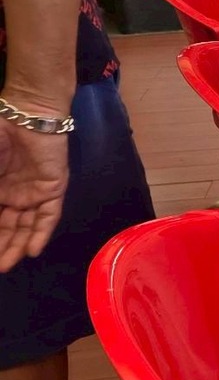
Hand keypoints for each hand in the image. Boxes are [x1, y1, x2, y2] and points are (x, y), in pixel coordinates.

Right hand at [0, 113, 69, 272]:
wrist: (25, 114)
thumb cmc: (0, 134)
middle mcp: (15, 193)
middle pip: (8, 226)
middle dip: (1, 246)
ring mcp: (34, 191)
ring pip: (26, 225)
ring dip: (17, 245)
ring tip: (6, 265)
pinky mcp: (52, 188)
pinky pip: (48, 215)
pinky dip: (40, 233)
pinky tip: (32, 251)